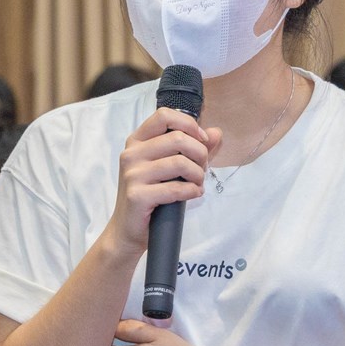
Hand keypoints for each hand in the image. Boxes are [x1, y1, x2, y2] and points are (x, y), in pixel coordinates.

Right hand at [100, 109, 221, 258]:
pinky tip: (194, 194)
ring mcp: (132, 175)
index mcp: (137, 141)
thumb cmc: (151, 196)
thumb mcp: (171, 168)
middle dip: (200, 153)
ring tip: (198, 183)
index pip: (163, 115)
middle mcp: (131, 154)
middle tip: (203, 169)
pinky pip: (175, 188)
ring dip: (198, 174)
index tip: (202, 140)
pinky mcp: (137, 195)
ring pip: (179, 162)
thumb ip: (194, 149)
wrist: (128, 230)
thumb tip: (217, 133)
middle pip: (177, 138)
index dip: (189, 124)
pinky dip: (192, 190)